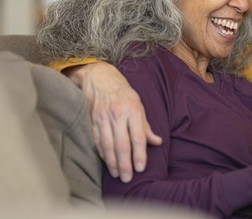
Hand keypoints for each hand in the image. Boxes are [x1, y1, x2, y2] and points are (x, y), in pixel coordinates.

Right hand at [64, 62, 161, 182]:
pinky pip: (97, 140)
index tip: (141, 168)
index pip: (137, 137)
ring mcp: (102, 118)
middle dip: (125, 163)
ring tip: (117, 174)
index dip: (139, 154)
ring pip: (107, 145)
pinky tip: (106, 162)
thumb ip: (146, 126)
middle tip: (128, 178)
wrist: (100, 78)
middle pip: (121, 144)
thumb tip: (157, 142)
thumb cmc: (124, 93)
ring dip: (112, 162)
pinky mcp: (91, 120)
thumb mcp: (139, 105)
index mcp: (132, 110)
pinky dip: (102, 153)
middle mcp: (117, 114)